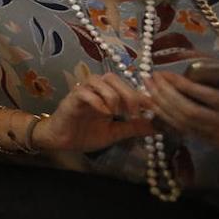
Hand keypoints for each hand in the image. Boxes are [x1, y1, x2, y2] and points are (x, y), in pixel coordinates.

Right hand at [33, 72, 156, 152]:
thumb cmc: (85, 134)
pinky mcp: (71, 99)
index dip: (141, 94)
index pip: (126, 86)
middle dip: (128, 93)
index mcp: (107, 95)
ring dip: (112, 95)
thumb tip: (158, 127)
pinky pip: (84, 92)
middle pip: (113, 78)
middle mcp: (95, 89)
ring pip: (98, 80)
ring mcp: (82, 92)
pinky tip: (105, 113)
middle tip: (134, 112)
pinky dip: (97, 101)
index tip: (155, 108)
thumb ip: (133, 127)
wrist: (61, 141)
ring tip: (117, 113)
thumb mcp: (115, 132)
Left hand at [145, 71, 218, 144]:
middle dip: (167, 94)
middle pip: (191, 111)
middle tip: (150, 77)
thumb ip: (212, 71)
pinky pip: (183, 130)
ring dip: (162, 104)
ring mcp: (216, 135)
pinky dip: (166, 116)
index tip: (165, 73)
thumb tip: (187, 56)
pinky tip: (154, 103)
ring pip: (184, 123)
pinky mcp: (209, 142)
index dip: (185, 85)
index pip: (209, 97)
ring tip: (147, 86)